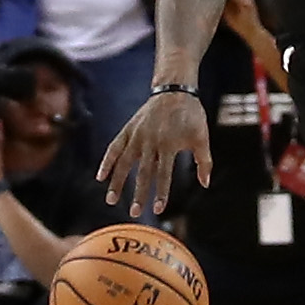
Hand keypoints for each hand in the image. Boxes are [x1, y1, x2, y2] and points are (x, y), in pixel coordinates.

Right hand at [96, 86, 210, 215]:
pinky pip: (114, 147)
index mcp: (168, 145)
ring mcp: (136, 135)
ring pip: (124, 162)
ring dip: (117, 182)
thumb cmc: (191, 115)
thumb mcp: (202, 137)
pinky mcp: (128, 130)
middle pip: (142, 173)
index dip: (161, 193)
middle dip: (138, 194)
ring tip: (111, 200)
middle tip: (134, 213)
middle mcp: (150, 142)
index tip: (157, 209)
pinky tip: (100, 176)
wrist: (174, 90)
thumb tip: (204, 184)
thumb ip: (203, 161)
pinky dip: (106, 161)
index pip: (163, 174)